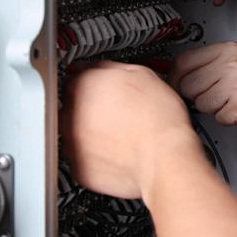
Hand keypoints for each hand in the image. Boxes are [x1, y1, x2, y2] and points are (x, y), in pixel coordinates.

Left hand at [60, 61, 199, 199]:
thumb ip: (112, 68)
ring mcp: (72, 142)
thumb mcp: (142, 74)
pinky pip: (83, 157)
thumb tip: (105, 70)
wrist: (164, 158)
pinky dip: (96, 155)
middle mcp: (71, 112)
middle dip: (92, 107)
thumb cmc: (159, 119)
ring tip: (119, 133)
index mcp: (86, 84)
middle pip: (74, 104)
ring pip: (76, 132)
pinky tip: (117, 150)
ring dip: (91, 132)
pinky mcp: (79, 168)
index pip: (78, 75)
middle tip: (117, 112)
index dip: (94, 81)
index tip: (101, 87)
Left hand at [171, 42, 236, 143]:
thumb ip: (212, 66)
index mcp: (229, 50)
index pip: (184, 60)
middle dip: (197, 96)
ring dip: (213, 108)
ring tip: (233, 102)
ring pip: (201, 102)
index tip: (175, 84)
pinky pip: (217, 116)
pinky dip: (227, 118)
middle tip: (216, 97)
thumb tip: (177, 74)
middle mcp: (232, 63)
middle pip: (188, 83)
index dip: (176, 77)